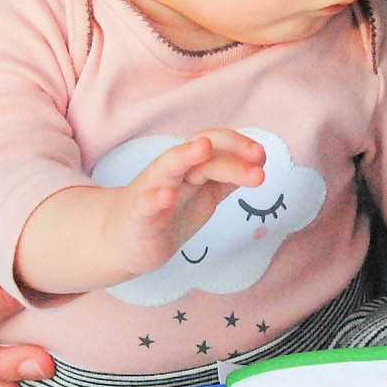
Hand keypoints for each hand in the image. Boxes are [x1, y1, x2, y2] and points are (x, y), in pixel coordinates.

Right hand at [99, 130, 267, 278]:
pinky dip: (155, 198)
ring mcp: (152, 191)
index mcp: (189, 168)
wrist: (123, 241)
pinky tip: (167, 197)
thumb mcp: (203, 194)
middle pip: (199, 153)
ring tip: (203, 148)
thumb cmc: (167, 215)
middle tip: (258, 159)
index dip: (239, 146)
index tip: (262, 156)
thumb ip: (226, 179)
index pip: (215, 145)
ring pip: (167, 167)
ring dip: (185, 155)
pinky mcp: (139, 216)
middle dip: (229, 154)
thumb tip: (258, 165)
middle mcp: (171, 172)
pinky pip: (145, 204)